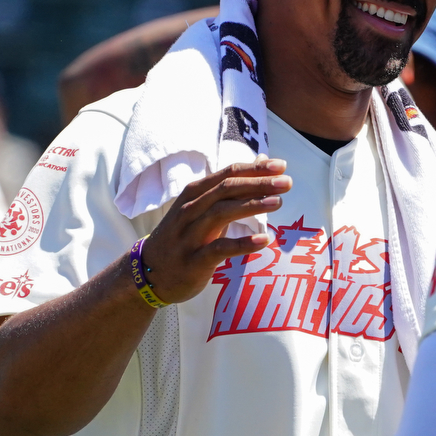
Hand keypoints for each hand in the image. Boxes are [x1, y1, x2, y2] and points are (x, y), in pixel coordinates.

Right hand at [139, 156, 290, 303]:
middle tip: (286, 182)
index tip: (281, 166)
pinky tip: (265, 240)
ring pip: (221, 213)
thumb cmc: (183, 235)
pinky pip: (219, 249)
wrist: (148, 273)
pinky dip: (242, 244)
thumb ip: (231, 187)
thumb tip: (261, 162)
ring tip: (278, 202)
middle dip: (257, 184)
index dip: (254, 169)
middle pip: (226, 190)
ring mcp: (190, 235)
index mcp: (194, 194)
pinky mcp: (193, 260)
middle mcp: (190, 210)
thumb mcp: (202, 207)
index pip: (227, 174)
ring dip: (251, 206)